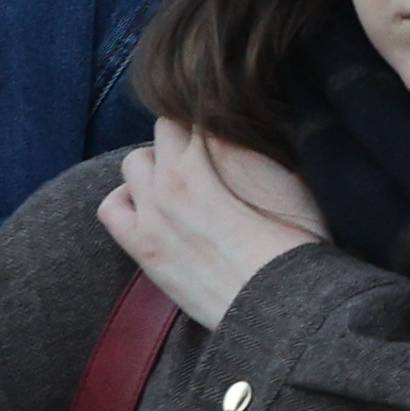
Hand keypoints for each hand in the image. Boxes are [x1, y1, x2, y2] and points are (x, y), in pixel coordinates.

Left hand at [102, 121, 322, 332]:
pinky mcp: (141, 245)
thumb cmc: (298, 239)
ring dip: (154, 165)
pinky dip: (126, 199)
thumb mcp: (293, 180)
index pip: (199, 111)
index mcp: (213, 154)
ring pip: (133, 162)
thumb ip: (256, 149)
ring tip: (178, 181)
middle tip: (207, 154)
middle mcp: (174, 176)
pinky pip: (111, 207)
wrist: (280, 299)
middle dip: (184, 135)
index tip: (228, 128)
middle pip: (164, 129)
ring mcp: (152, 212)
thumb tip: (242, 130)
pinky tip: (150, 208)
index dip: (216, 116)